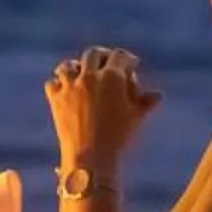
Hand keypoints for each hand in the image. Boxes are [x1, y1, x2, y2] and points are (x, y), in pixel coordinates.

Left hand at [47, 45, 159, 175]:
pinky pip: (52, 84)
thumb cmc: (118, 138)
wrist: (91, 157)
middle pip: (93, 54)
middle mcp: (90, 76)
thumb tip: (158, 95)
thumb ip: (145, 103)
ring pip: (68, 66)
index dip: (127, 58)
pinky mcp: (56, 99)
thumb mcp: (135, 118)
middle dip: (101, 56)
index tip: (130, 62)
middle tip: (105, 60)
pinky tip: (63, 89)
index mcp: (112, 77)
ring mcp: (70, 86)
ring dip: (75, 67)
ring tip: (79, 71)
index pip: (120, 56)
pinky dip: (58, 85)